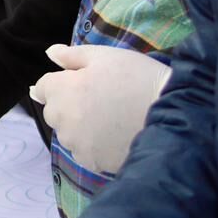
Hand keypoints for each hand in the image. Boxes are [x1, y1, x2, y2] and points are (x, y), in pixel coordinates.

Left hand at [30, 45, 170, 174]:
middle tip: (102, 97)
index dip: (60, 83)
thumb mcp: (106, 56)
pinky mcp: (93, 163)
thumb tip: (49, 53)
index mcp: (63, 90)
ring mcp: (77, 145)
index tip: (80, 82)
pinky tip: (117, 135)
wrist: (175, 116)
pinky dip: (95, 145)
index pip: (43, 87)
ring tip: (112, 116)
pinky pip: (85, 152)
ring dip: (81, 126)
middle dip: (69, 104)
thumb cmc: (138, 78)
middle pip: (55, 111)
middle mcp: (64, 120)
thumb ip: (72, 56)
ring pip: (69, 133)